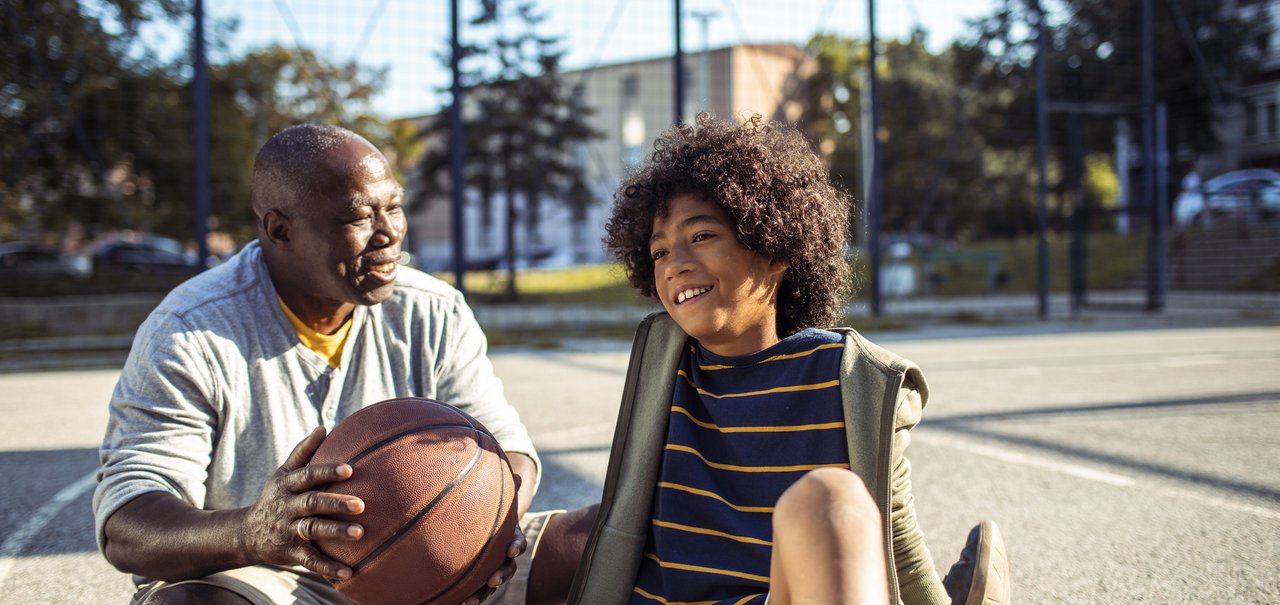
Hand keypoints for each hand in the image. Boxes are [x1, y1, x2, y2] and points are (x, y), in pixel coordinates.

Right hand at [242, 426, 365, 579]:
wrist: (246, 532)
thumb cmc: (276, 496)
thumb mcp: (283, 473)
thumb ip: (303, 451)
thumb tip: (324, 427)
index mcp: (288, 484)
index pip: (308, 475)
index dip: (327, 471)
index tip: (350, 469)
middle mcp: (287, 506)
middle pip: (313, 503)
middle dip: (336, 503)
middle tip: (361, 504)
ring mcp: (288, 530)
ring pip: (312, 530)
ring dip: (336, 532)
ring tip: (360, 533)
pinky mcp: (290, 552)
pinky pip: (310, 560)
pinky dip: (328, 568)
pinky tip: (347, 573)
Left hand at [463, 472, 526, 604]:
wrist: (475, 528)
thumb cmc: (488, 512)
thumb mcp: (497, 501)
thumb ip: (506, 490)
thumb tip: (517, 474)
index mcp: (509, 537)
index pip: (518, 543)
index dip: (516, 547)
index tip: (511, 550)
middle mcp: (502, 556)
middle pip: (507, 569)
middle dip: (501, 576)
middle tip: (492, 580)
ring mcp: (490, 569)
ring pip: (490, 585)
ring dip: (483, 594)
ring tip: (471, 601)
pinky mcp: (476, 579)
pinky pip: (473, 591)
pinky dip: (466, 597)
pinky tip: (455, 603)